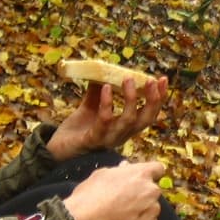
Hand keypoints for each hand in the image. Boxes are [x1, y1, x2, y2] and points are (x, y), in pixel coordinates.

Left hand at [47, 76, 167, 160]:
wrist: (56, 149)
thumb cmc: (77, 130)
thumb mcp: (91, 107)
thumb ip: (99, 92)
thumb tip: (104, 70)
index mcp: (124, 127)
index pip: (148, 114)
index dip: (158, 98)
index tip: (163, 80)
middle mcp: (121, 135)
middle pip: (145, 120)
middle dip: (152, 100)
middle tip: (152, 80)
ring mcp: (108, 139)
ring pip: (128, 121)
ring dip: (131, 99)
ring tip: (128, 79)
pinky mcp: (93, 140)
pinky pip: (104, 122)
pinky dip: (107, 104)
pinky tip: (106, 88)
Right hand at [63, 160, 165, 219]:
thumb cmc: (88, 197)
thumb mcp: (101, 175)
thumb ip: (119, 171)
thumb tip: (126, 167)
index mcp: (141, 174)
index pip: (157, 169)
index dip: (149, 174)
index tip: (141, 181)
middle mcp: (151, 191)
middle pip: (152, 191)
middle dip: (142, 195)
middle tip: (125, 202)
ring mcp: (152, 211)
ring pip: (151, 209)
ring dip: (142, 211)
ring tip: (122, 217)